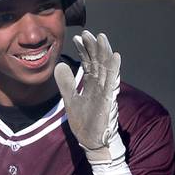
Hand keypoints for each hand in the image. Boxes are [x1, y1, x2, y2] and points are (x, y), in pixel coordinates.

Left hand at [55, 30, 134, 174]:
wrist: (92, 142)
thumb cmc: (85, 122)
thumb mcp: (70, 99)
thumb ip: (66, 83)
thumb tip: (59, 65)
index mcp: (92, 85)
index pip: (89, 63)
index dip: (84, 50)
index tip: (76, 38)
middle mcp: (100, 85)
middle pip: (98, 61)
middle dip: (93, 46)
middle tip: (86, 32)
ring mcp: (106, 92)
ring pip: (106, 68)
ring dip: (104, 52)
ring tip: (101, 37)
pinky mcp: (108, 100)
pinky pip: (112, 82)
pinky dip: (114, 69)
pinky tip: (115, 56)